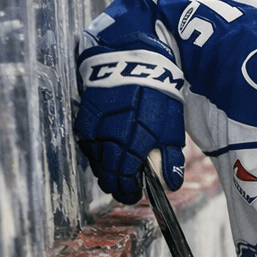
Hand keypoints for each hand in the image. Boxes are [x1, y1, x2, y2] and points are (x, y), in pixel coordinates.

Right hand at [74, 82, 184, 203]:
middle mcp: (110, 138)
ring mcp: (93, 128)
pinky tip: (106, 150)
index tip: (133, 195)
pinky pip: (87, 143)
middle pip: (106, 173)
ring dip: (104, 168)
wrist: (135, 61)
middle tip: (124, 187)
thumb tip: (170, 185)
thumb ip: (170, 159)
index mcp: (134, 143)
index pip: (124, 178)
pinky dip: (96, 151)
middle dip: (115, 184)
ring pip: (95, 160)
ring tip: (116, 169)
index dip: (128, 191)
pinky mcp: (83, 118)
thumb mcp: (172, 129)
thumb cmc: (158, 96)